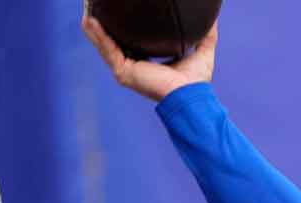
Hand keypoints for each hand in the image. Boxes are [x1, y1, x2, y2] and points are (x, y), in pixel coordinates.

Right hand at [83, 14, 216, 102]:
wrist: (191, 96)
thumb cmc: (196, 81)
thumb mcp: (201, 51)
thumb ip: (207, 35)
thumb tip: (214, 19)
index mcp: (144, 63)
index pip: (128, 42)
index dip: (120, 27)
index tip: (115, 11)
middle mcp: (132, 67)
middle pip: (111, 41)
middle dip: (101, 23)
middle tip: (93, 4)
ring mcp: (125, 71)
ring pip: (104, 44)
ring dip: (94, 26)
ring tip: (86, 7)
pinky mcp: (123, 72)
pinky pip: (107, 49)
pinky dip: (98, 35)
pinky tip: (89, 20)